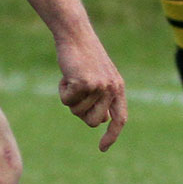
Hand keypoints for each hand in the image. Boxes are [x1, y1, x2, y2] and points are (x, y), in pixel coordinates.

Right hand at [54, 31, 127, 149]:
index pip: (120, 119)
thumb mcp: (99, 78)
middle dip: (80, 112)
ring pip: (77, 111)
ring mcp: (99, 86)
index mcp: (118, 88)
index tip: (102, 148)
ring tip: (73, 78)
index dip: (112, 135)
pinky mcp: (84, 83)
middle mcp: (112, 89)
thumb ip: (103, 99)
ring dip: (70, 99)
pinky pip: (67, 101)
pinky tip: (66, 75)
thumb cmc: (84, 57)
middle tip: (76, 93)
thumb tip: (104, 121)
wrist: (76, 35)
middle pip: (92, 121)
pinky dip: (62, 90)